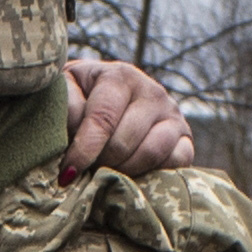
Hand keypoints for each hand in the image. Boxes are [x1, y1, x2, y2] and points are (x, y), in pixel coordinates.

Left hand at [58, 57, 195, 179]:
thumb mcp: (67, 92)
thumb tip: (74, 132)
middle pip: (124, 141)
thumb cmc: (80, 97)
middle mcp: (152, 92)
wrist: (106, 98)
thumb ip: (65, 107)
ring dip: (123, 171)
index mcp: (120, 76)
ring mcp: (173, 115)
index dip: (83, 150)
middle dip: (100, 162)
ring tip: (106, 173)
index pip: (103, 118)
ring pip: (151, 153)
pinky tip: (130, 174)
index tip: (67, 173)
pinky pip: (176, 163)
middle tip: (86, 170)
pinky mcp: (185, 139)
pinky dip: (152, 174)